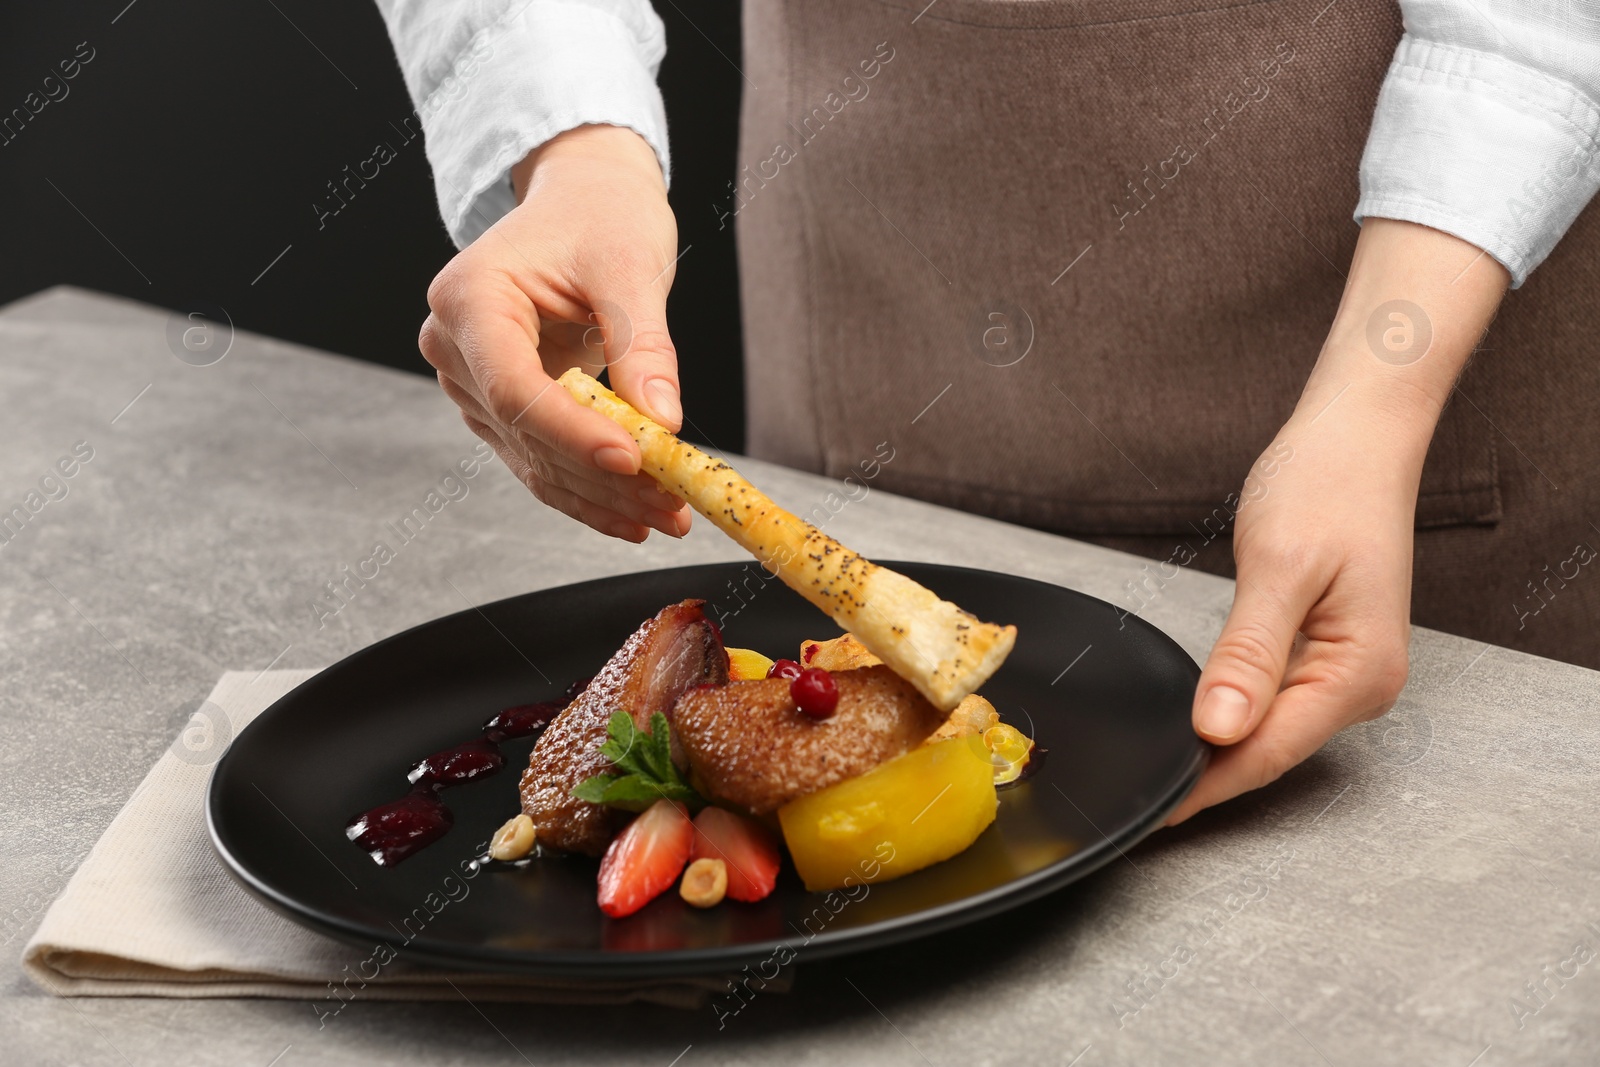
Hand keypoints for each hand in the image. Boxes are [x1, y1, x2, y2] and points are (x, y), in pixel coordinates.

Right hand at [418, 124, 691, 541]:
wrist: (583, 200)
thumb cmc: (601, 215)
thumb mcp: (630, 268)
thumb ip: (642, 346)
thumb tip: (662, 423)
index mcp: (469, 297)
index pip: (514, 387)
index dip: (573, 433)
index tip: (634, 460)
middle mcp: (454, 345)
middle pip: (526, 433)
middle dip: (603, 477)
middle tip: (673, 507)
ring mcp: (471, 382)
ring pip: (535, 460)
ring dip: (603, 496)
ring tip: (668, 516)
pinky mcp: (498, 407)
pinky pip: (541, 460)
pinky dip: (590, 489)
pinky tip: (636, 515)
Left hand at [1167, 219, 1508, 823]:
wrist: (1356, 437)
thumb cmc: (1326, 485)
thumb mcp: (1278, 568)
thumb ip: (1248, 654)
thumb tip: (1219, 728)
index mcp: (1357, 672)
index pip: (1268, 751)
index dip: (1206, 784)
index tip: (1152, 810)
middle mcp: (1361, 684)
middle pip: (1271, 751)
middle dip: (1208, 777)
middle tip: (1137, 797)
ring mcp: (1347, 670)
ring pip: (1271, 731)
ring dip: (1218, 752)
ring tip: (1156, 772)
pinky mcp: (1328, 652)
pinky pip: (1276, 702)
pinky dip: (1234, 717)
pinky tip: (1197, 727)